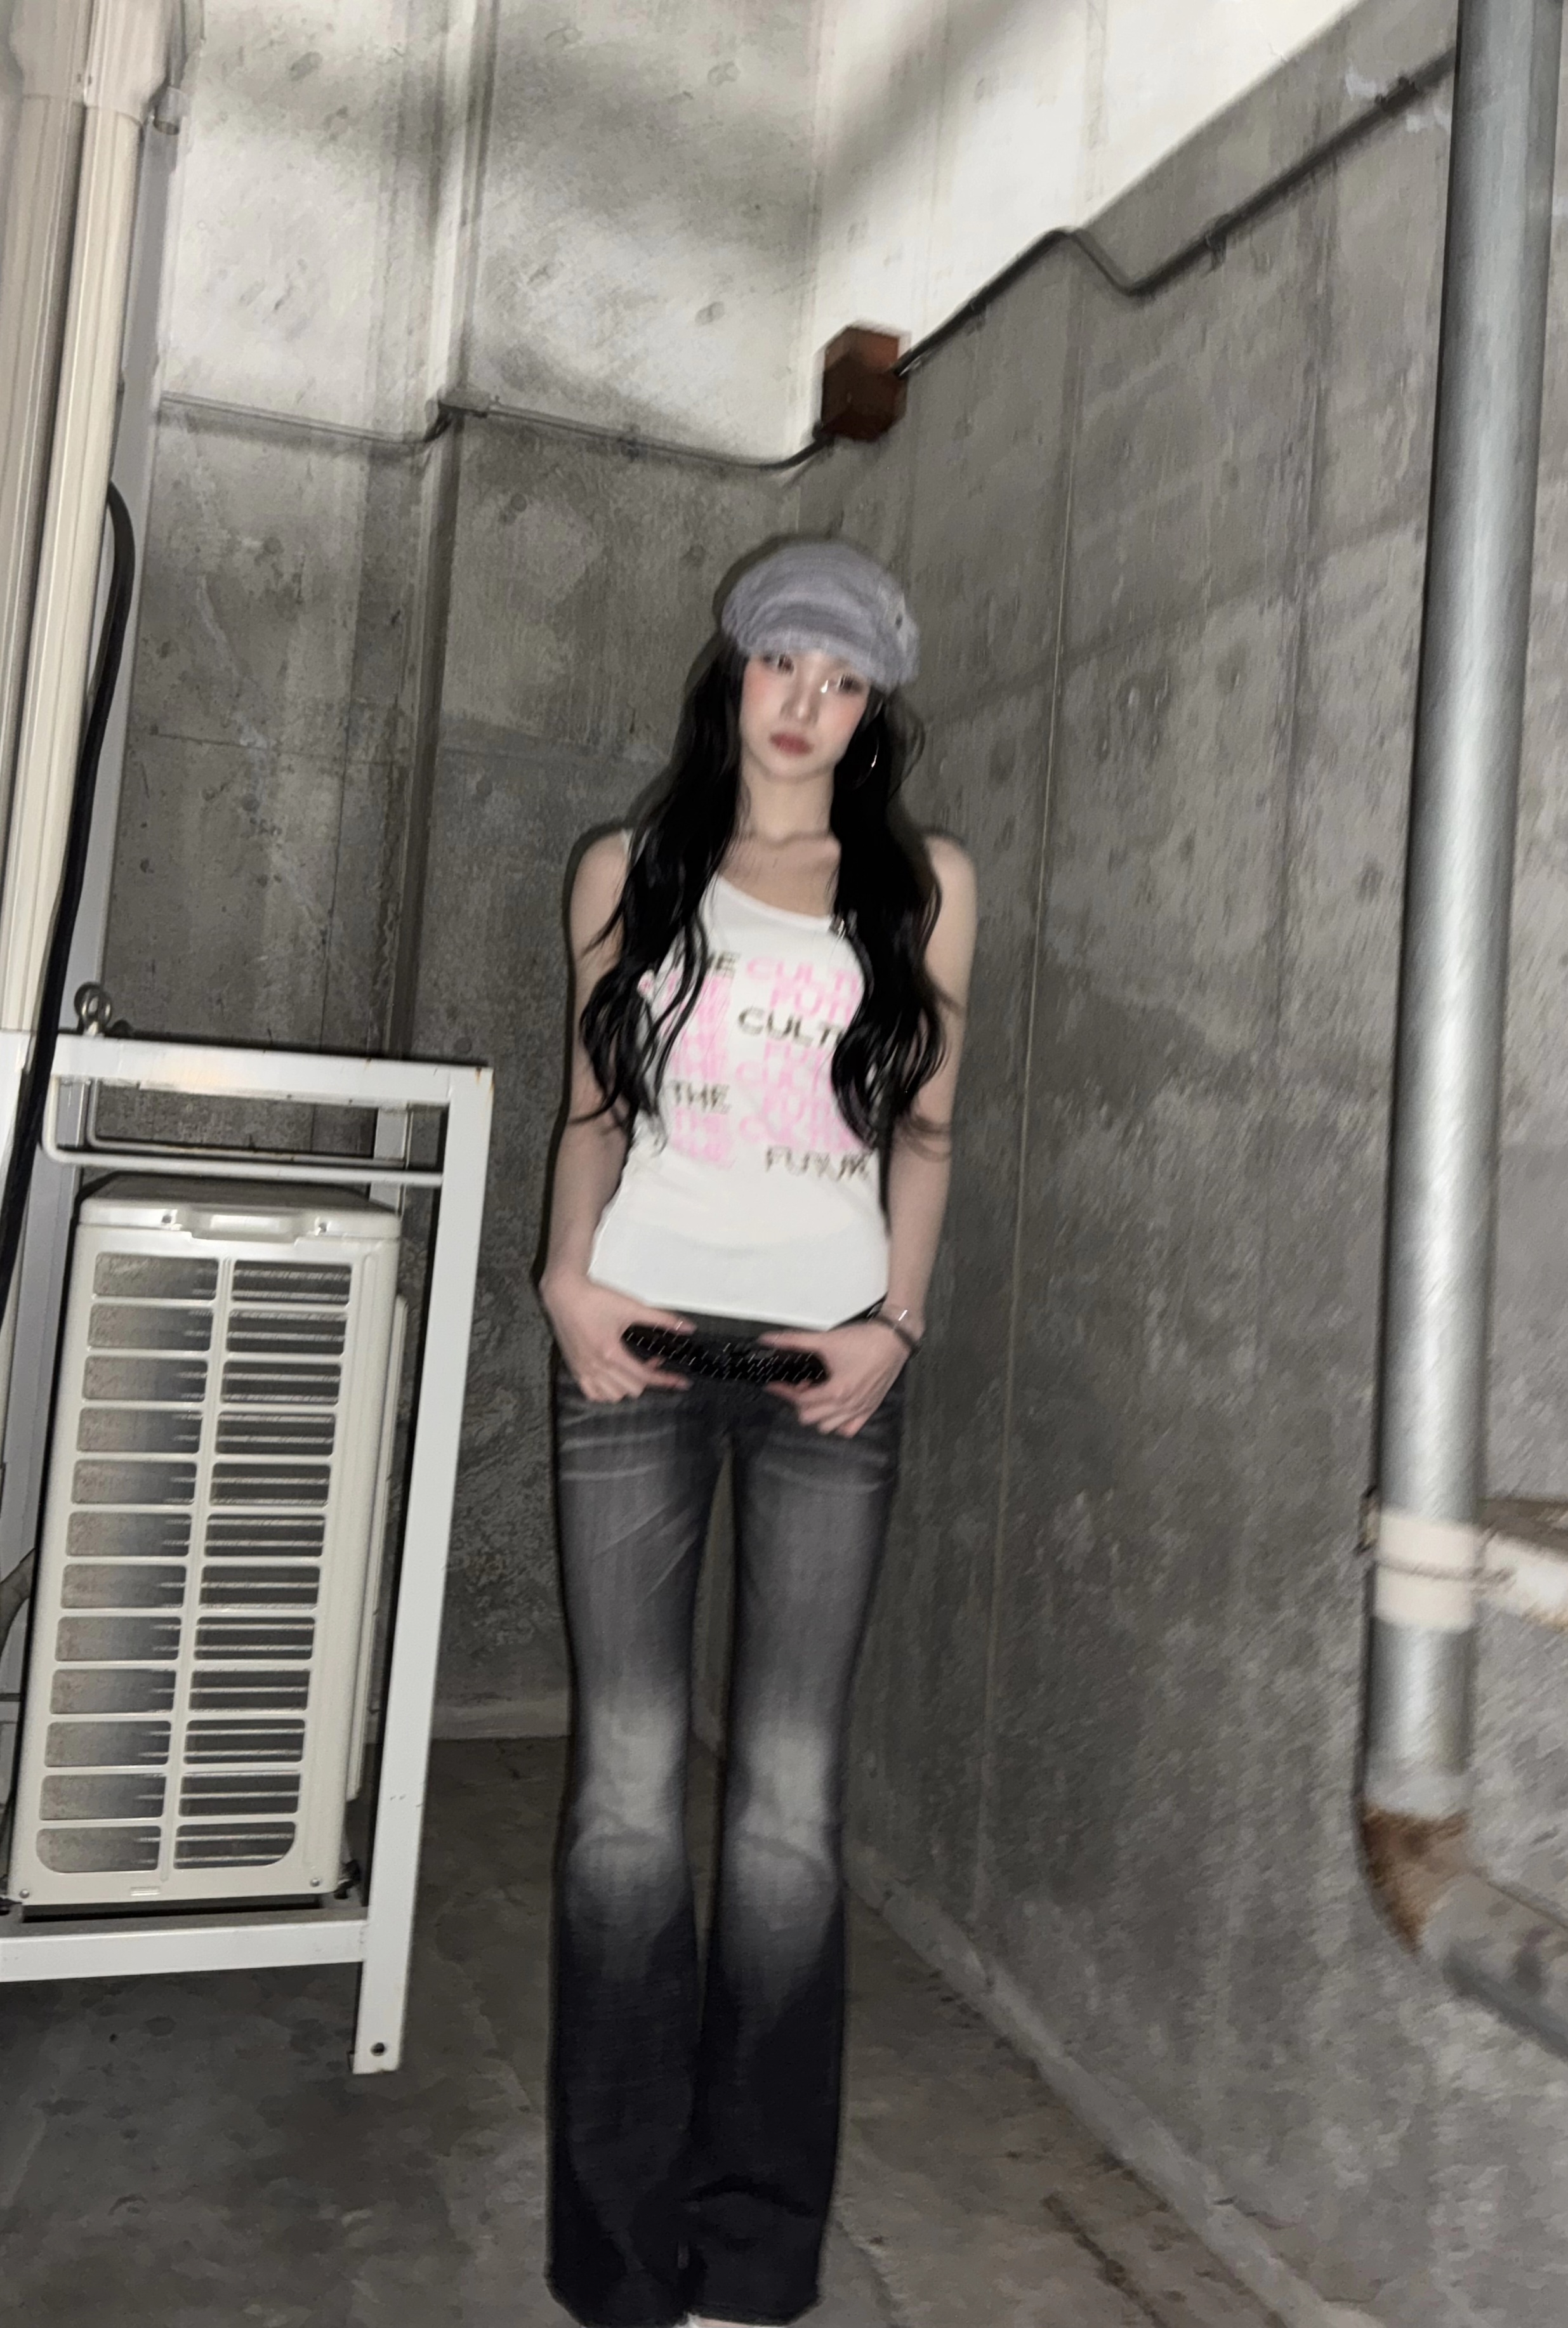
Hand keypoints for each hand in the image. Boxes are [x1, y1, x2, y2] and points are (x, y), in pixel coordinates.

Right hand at [539, 1267, 692, 1400]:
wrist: (564, 1293)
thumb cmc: (596, 1299)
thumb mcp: (632, 1307)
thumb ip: (661, 1319)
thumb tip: (688, 1328)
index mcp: (610, 1353)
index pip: (644, 1376)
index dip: (666, 1380)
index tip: (682, 1383)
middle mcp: (596, 1366)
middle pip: (632, 1389)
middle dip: (648, 1378)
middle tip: (654, 1361)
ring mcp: (583, 1370)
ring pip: (613, 1396)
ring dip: (628, 1387)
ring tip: (633, 1369)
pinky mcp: (575, 1368)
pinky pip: (593, 1394)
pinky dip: (607, 1392)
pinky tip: (614, 1378)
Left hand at [760, 1319, 908, 1436]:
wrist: (894, 1339)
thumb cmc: (862, 1340)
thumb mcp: (825, 1340)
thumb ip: (794, 1341)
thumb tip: (767, 1340)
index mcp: (836, 1391)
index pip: (800, 1401)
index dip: (783, 1392)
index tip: (773, 1385)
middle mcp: (848, 1405)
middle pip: (810, 1418)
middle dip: (799, 1403)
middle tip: (800, 1385)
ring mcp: (860, 1410)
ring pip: (827, 1427)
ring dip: (816, 1414)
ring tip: (817, 1395)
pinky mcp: (870, 1409)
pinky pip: (848, 1430)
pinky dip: (837, 1423)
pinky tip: (834, 1408)